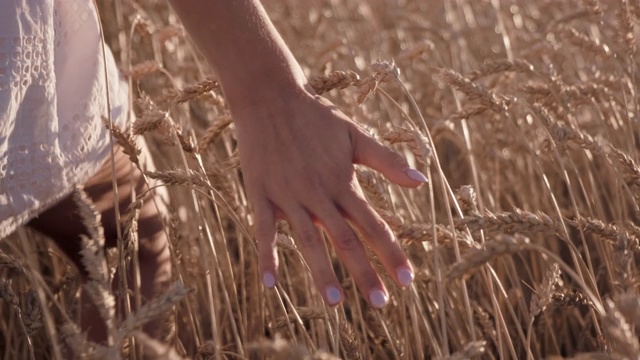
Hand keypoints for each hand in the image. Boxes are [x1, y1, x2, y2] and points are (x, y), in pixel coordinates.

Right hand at [233, 85, 425, 307]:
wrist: (270, 96)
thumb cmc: (315, 116)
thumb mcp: (354, 134)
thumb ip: (386, 160)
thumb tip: (422, 182)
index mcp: (343, 182)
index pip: (374, 225)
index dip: (392, 253)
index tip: (408, 281)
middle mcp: (319, 193)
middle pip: (346, 240)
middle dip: (365, 273)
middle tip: (381, 304)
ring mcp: (289, 195)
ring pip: (308, 241)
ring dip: (321, 273)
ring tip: (334, 304)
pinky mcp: (261, 194)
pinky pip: (263, 230)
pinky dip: (267, 256)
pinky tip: (270, 285)